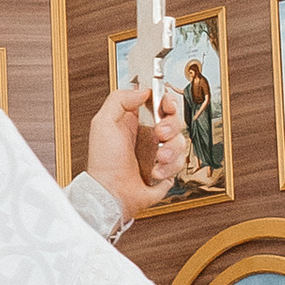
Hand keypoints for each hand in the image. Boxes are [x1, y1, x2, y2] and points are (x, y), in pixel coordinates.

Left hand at [83, 78, 184, 221]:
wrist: (111, 193)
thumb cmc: (103, 162)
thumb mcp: (103, 122)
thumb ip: (120, 99)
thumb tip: (143, 91)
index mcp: (136, 122)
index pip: (159, 104)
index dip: (167, 102)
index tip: (167, 105)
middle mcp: (149, 136)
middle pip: (175, 121)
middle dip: (171, 126)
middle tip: (160, 133)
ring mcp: (159, 154)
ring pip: (181, 142)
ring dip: (170, 150)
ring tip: (157, 158)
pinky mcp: (166, 171)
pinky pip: (180, 163)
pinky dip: (168, 168)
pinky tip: (155, 171)